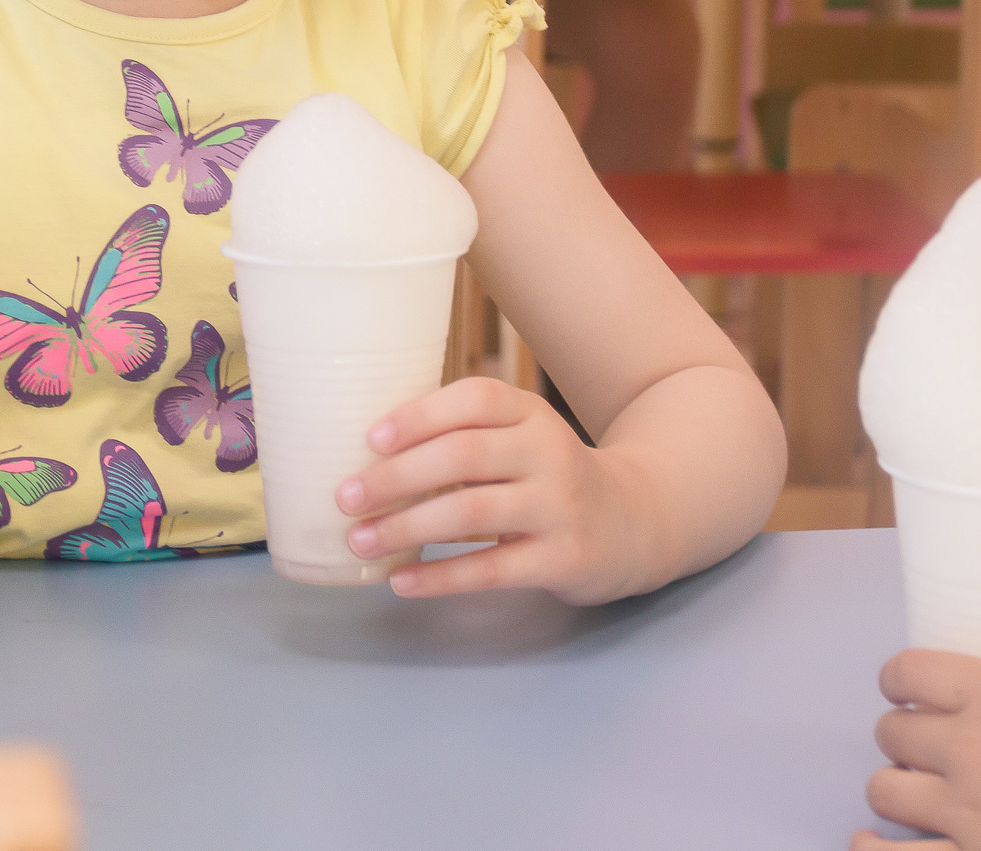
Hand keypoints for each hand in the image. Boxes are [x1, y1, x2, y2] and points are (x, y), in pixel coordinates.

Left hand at [336, 377, 636, 603]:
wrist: (635, 521)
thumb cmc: (551, 476)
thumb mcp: (523, 438)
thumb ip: (466, 435)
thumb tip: (370, 453)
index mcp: (530, 414)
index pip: (474, 400)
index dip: (420, 416)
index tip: (371, 438)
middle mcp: (548, 452)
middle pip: (463, 456)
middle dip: (395, 477)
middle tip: (345, 497)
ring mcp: (559, 506)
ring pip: (471, 513)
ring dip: (406, 528)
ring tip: (360, 541)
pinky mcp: (563, 558)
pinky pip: (492, 569)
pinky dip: (440, 576)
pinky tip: (401, 581)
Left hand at [852, 652, 980, 850]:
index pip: (910, 672)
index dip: (900, 679)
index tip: (904, 689)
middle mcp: (973, 749)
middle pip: (892, 734)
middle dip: (902, 738)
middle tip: (920, 747)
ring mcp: (971, 813)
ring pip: (885, 791)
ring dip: (893, 790)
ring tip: (908, 793)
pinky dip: (876, 850)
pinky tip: (870, 844)